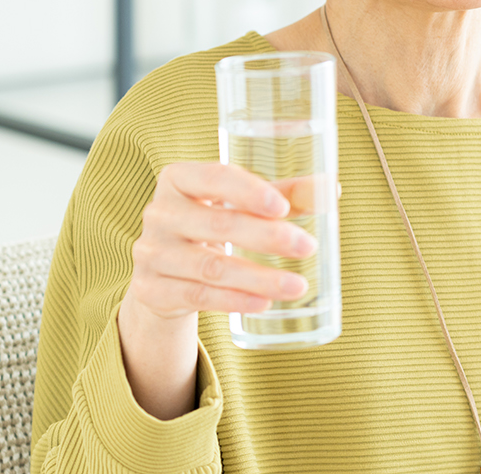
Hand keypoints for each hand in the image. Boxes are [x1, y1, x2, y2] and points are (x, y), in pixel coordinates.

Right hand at [128, 161, 315, 319]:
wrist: (162, 271)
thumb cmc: (211, 222)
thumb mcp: (240, 204)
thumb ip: (283, 195)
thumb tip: (330, 189)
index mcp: (179, 178)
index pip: (214, 177)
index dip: (248, 191)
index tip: (283, 207)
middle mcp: (159, 213)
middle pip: (218, 224)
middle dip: (267, 237)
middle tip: (307, 247)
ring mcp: (150, 253)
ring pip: (211, 267)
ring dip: (258, 277)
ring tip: (297, 286)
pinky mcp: (150, 290)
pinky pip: (197, 296)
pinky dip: (234, 300)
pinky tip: (264, 303)